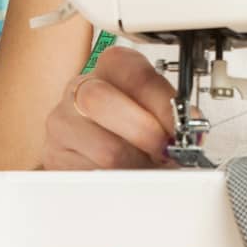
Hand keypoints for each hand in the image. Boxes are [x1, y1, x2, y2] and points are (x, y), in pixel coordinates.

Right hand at [40, 46, 188, 169]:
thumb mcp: (157, 111)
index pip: (135, 75)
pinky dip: (116, 181)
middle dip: (144, 133)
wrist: (101, 149)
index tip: (181, 127)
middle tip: (165, 150)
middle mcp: (81, 87)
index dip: (162, 104)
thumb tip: (191, 130)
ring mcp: (62, 121)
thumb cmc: (134, 125)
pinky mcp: (55, 155)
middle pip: (102, 102)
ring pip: (102, 147)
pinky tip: (123, 173)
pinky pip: (92, 175)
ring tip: (146, 164)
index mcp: (113, 66)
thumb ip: (173, 116)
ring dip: (134, 164)